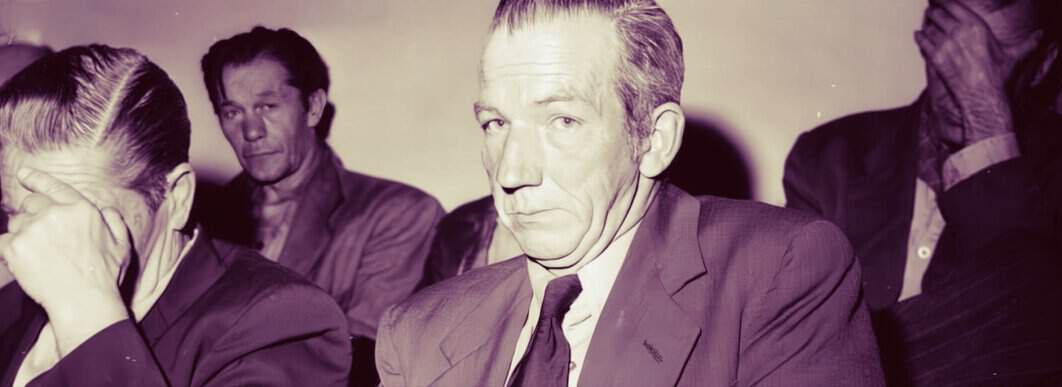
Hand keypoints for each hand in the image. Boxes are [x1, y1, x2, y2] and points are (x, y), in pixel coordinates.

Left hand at [0, 167, 130, 354]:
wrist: (84, 301)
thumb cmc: (104, 275)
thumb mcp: (122, 244)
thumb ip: (114, 221)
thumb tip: (105, 209)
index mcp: (81, 209)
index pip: (54, 187)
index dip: (36, 179)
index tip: (23, 174)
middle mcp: (56, 213)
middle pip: (30, 204)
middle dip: (32, 216)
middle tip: (42, 239)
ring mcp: (33, 229)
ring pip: (16, 223)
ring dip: (22, 235)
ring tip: (38, 256)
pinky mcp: (15, 246)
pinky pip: (3, 242)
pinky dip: (9, 252)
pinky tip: (24, 264)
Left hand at [914, 0, 1041, 145]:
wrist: (982, 95)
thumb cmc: (998, 75)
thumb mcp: (1014, 56)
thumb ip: (1026, 44)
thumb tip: (1040, 37)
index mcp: (976, 25)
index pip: (954, 6)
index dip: (945, 2)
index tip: (940, 1)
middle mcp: (958, 31)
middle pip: (939, 15)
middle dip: (934, 12)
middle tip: (932, 10)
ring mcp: (945, 44)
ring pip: (930, 28)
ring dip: (927, 25)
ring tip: (927, 23)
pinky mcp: (935, 58)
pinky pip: (923, 43)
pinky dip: (920, 38)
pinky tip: (918, 35)